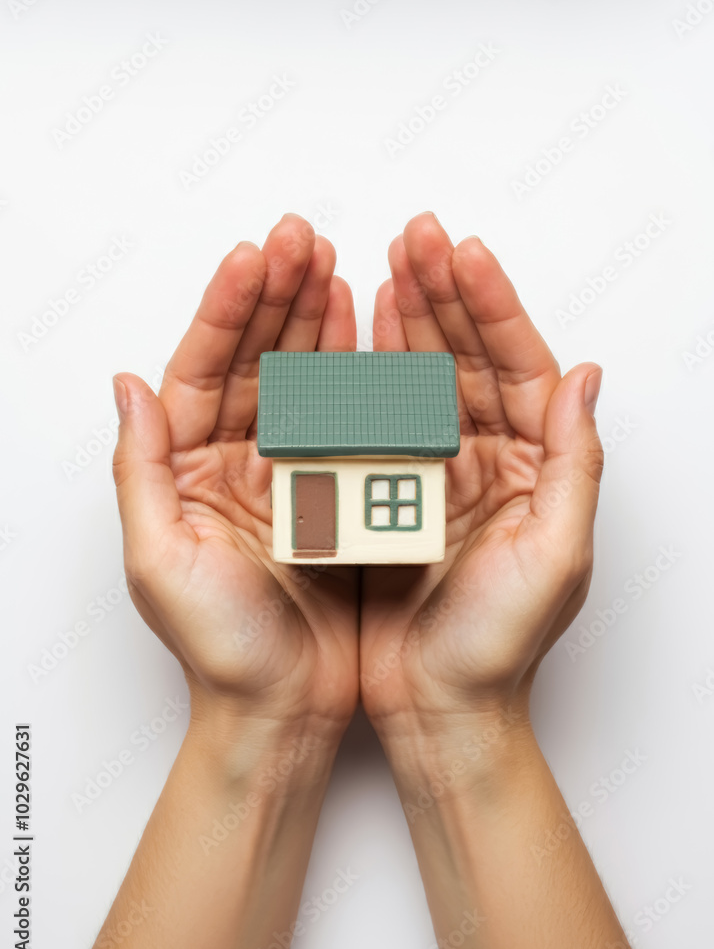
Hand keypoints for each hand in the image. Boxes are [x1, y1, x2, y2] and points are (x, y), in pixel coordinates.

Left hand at [112, 215, 358, 740]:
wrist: (282, 709)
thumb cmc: (219, 650)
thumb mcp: (158, 562)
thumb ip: (140, 468)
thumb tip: (126, 384)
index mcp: (186, 472)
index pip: (202, 371)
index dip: (228, 311)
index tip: (256, 258)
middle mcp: (234, 464)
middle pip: (254, 361)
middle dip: (277, 296)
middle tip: (302, 239)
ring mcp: (287, 474)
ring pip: (301, 381)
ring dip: (315, 321)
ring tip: (333, 264)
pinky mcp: (334, 494)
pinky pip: (345, 423)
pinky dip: (356, 375)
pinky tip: (364, 330)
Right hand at [360, 213, 603, 737]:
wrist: (438, 708)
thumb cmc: (500, 647)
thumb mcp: (557, 557)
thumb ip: (575, 463)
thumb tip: (586, 375)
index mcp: (536, 467)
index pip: (520, 366)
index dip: (493, 305)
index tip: (463, 253)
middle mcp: (489, 459)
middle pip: (468, 357)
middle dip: (444, 292)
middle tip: (417, 235)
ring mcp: (436, 471)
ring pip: (422, 377)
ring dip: (408, 317)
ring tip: (389, 260)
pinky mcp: (388, 491)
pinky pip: (377, 419)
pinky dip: (368, 371)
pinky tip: (360, 328)